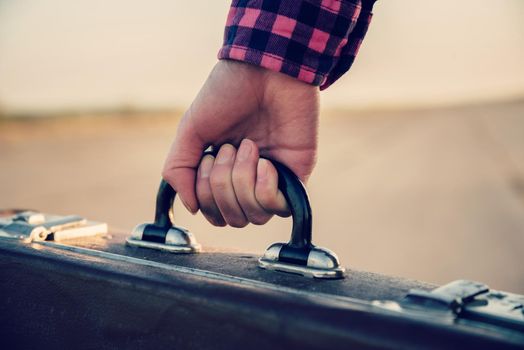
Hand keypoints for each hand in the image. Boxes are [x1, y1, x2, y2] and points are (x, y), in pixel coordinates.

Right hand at [162, 60, 318, 226]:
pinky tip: (265, 161)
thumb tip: (191, 208)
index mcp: (223, 173)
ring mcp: (272, 181)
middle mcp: (247, 181)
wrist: (266, 71)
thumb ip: (179, 169)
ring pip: (254, 216)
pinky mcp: (295, 178)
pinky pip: (278, 208)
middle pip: (232, 218)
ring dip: (242, 182)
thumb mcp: (190, 130)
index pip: (213, 213)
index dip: (205, 196)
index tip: (206, 158)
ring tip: (249, 147)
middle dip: (222, 186)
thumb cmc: (228, 95)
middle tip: (229, 148)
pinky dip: (264, 186)